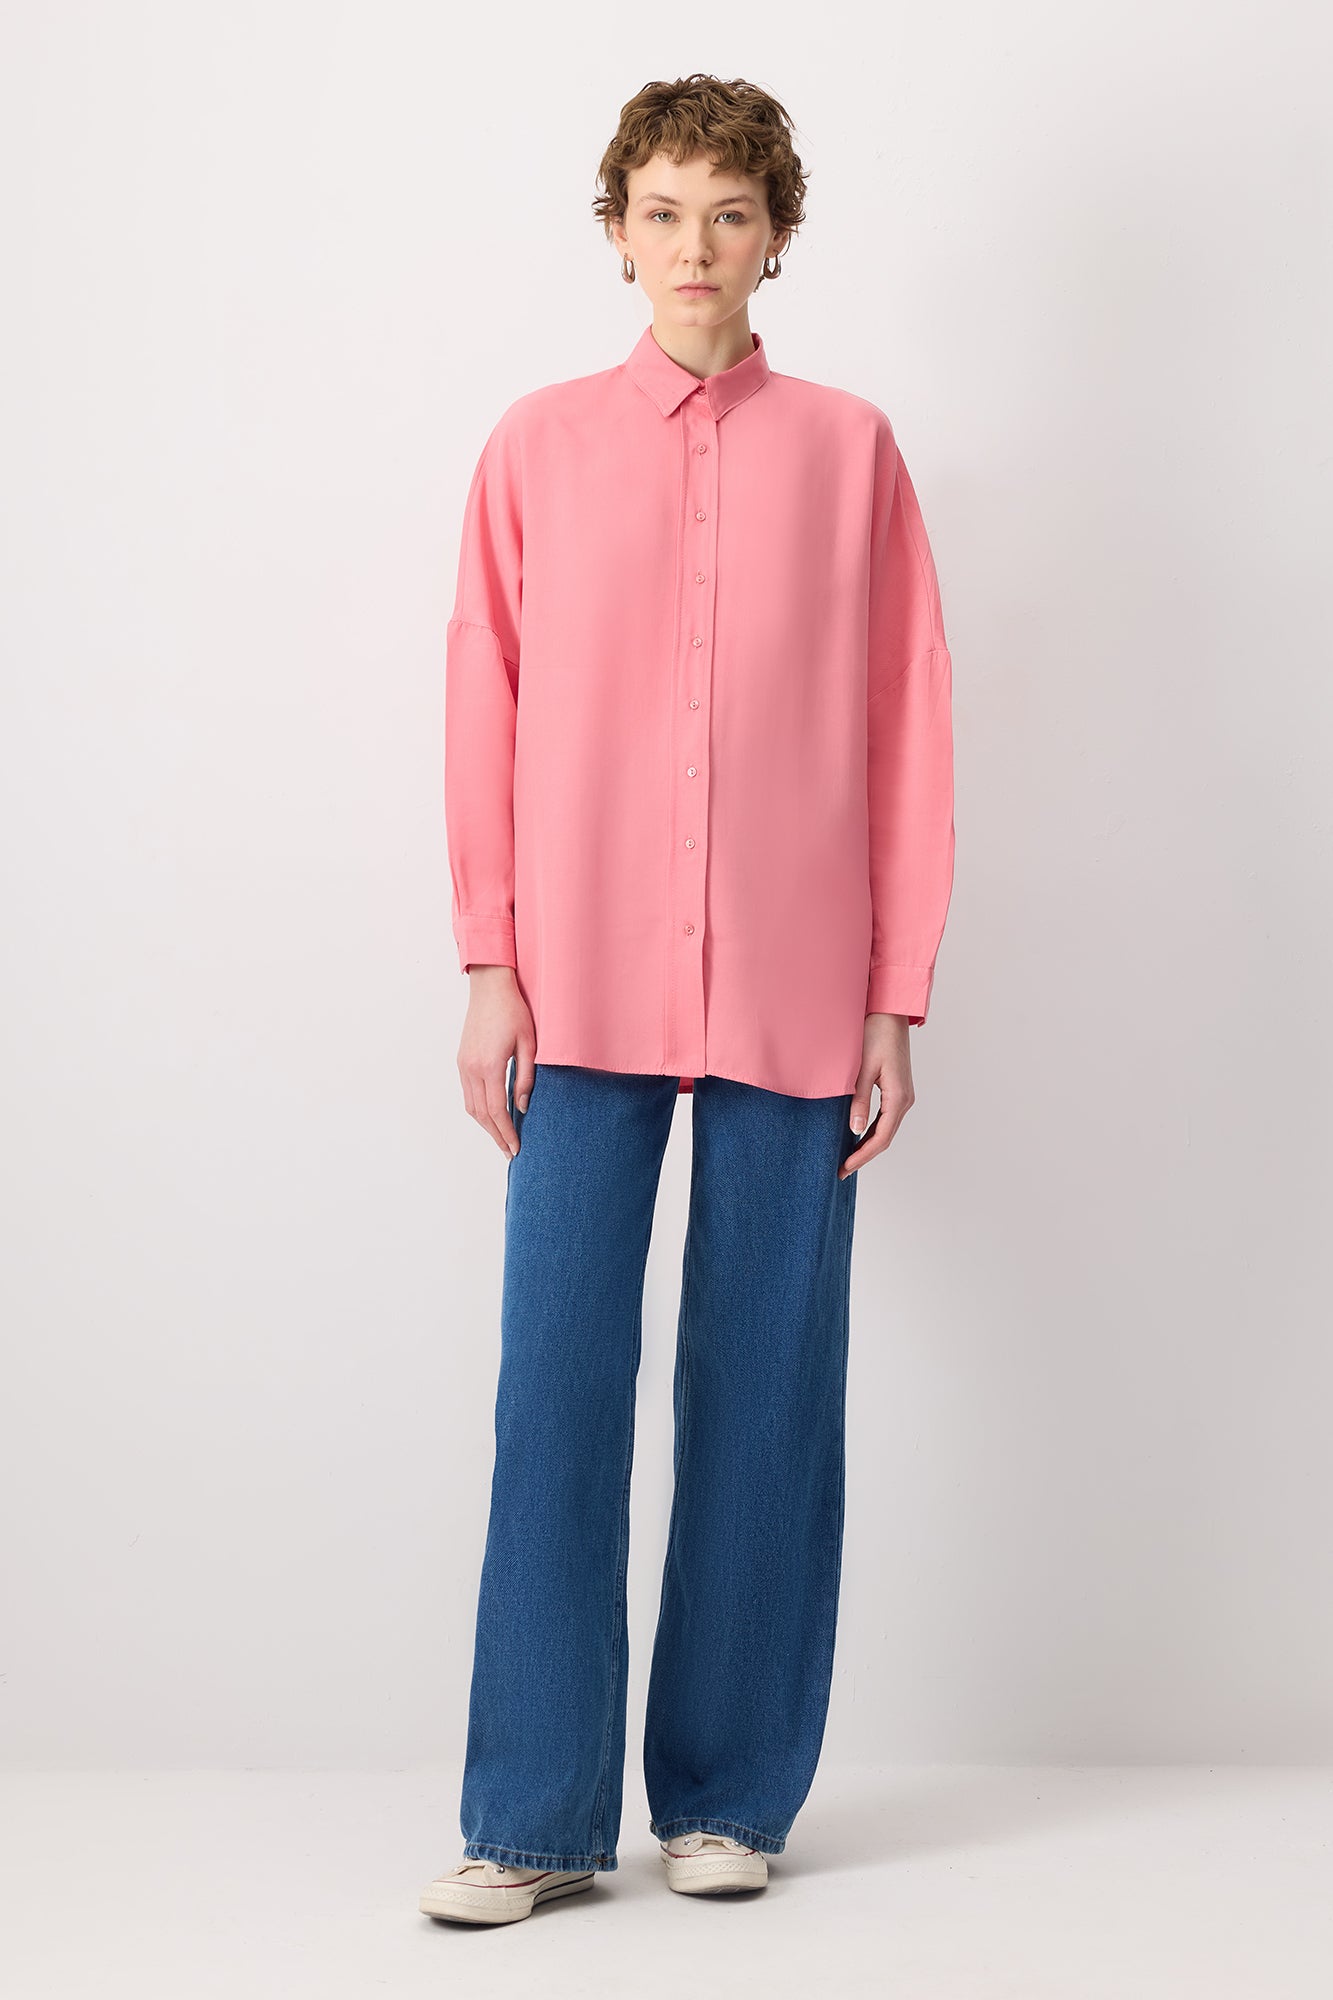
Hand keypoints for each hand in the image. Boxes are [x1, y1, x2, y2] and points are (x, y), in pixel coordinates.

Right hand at [457, 966, 535, 1159]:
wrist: (490, 988)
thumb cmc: (514, 1011)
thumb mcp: (529, 1044)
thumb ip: (526, 1078)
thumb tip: (521, 1107)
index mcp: (489, 1065)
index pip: (496, 1111)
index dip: (506, 1133)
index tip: (515, 1148)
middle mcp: (471, 1068)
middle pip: (481, 1114)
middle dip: (496, 1135)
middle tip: (509, 1151)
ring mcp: (463, 1065)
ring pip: (471, 1106)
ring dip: (485, 1125)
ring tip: (501, 1137)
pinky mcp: (462, 1060)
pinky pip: (467, 1093)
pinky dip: (478, 1110)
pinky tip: (491, 1115)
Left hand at [840, 1013, 914, 1178]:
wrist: (889, 1013)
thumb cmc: (875, 1034)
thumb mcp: (863, 1069)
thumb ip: (859, 1100)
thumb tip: (854, 1130)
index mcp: (898, 1097)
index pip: (880, 1138)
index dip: (862, 1156)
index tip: (844, 1167)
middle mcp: (905, 1100)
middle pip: (885, 1138)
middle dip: (864, 1155)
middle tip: (842, 1169)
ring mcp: (903, 1095)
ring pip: (886, 1129)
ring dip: (868, 1145)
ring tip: (847, 1157)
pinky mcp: (897, 1089)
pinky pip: (886, 1118)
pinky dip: (872, 1131)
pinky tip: (857, 1136)